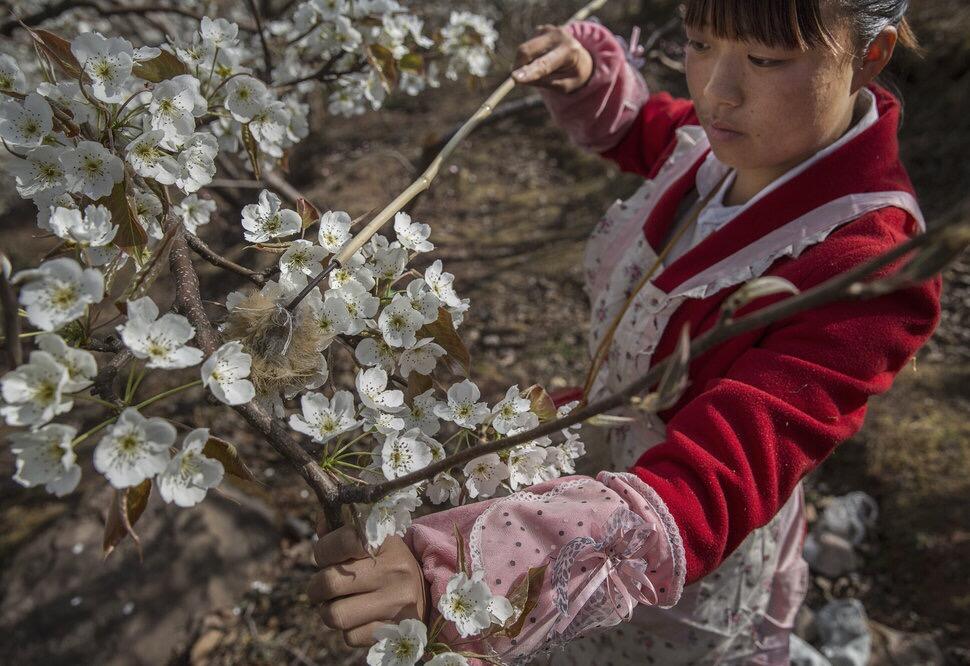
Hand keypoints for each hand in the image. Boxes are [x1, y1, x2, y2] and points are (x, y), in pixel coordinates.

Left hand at [307, 515, 428, 647]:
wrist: (426, 594)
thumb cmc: (388, 563)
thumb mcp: (374, 542)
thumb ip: (343, 531)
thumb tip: (321, 523)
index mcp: (387, 542)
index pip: (343, 540)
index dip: (324, 550)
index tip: (329, 557)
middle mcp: (394, 571)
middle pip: (329, 583)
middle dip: (317, 588)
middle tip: (324, 588)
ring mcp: (396, 604)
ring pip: (335, 615)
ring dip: (329, 612)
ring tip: (339, 604)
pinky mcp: (395, 632)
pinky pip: (350, 637)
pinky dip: (349, 630)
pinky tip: (359, 619)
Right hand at [511, 24, 593, 92]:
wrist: (581, 56)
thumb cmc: (573, 75)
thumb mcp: (565, 86)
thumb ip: (543, 82)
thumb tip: (517, 78)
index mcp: (569, 51)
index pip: (544, 64)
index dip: (529, 72)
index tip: (515, 79)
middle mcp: (558, 36)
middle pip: (527, 50)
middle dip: (518, 66)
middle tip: (517, 80)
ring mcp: (548, 30)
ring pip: (524, 50)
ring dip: (524, 64)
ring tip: (539, 70)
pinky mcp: (540, 30)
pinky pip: (526, 48)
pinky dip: (528, 59)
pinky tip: (541, 60)